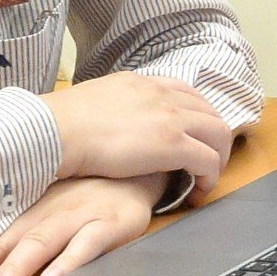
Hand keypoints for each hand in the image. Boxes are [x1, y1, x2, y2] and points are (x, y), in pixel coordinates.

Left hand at [0, 175, 158, 275]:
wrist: (135, 166)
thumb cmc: (82, 189)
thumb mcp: (41, 201)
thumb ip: (6, 229)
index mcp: (22, 209)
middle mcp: (43, 211)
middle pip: (0, 241)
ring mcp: (75, 215)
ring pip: (40, 243)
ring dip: (14, 268)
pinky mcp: (109, 223)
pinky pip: (89, 245)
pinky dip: (70, 263)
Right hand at [41, 71, 234, 189]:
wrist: (58, 130)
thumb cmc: (64, 122)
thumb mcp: (98, 100)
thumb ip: (115, 106)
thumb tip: (112, 121)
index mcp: (144, 83)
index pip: (187, 93)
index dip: (197, 116)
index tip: (194, 136)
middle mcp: (164, 95)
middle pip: (209, 112)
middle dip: (214, 139)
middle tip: (206, 163)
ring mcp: (172, 118)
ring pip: (218, 134)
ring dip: (217, 158)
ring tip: (206, 180)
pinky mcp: (174, 145)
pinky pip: (208, 161)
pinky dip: (210, 177)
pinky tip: (198, 192)